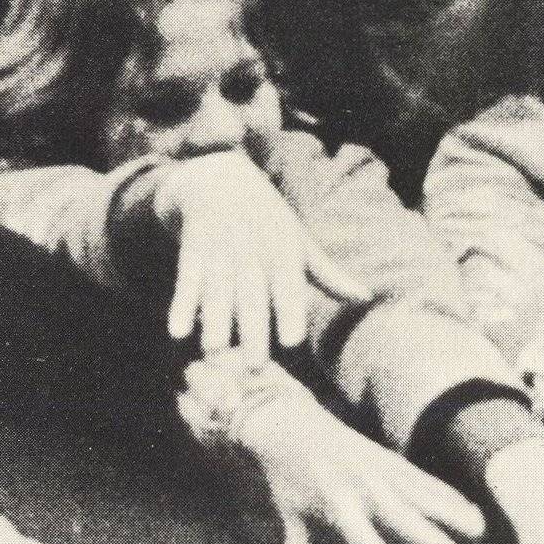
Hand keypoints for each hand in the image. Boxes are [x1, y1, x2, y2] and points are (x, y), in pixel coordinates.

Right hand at [148, 147, 329, 361]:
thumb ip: (328, 274)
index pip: (288, 284)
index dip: (289, 311)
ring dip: (214, 321)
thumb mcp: (299, 240)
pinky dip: (180, 306)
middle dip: (252, 329)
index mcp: (283, 249)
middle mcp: (252, 250)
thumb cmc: (268, 219)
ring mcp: (220, 248)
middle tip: (254, 366)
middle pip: (251, 294)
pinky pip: (185, 280)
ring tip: (215, 352)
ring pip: (217, 290)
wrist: (219, 177)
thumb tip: (366, 297)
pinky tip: (176, 332)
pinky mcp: (192, 248)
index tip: (291, 342)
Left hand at [218, 378, 489, 543]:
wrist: (290, 420)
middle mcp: (360, 482)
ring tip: (479, 531)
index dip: (368, 543)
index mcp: (332, 497)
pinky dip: (447, 494)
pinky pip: (423, 480)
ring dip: (451, 512)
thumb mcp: (288, 509)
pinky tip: (470, 510)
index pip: (352, 525)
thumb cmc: (287, 473)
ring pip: (421, 493)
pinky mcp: (390, 459)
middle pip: (397, 511)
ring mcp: (379, 468)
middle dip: (425, 535)